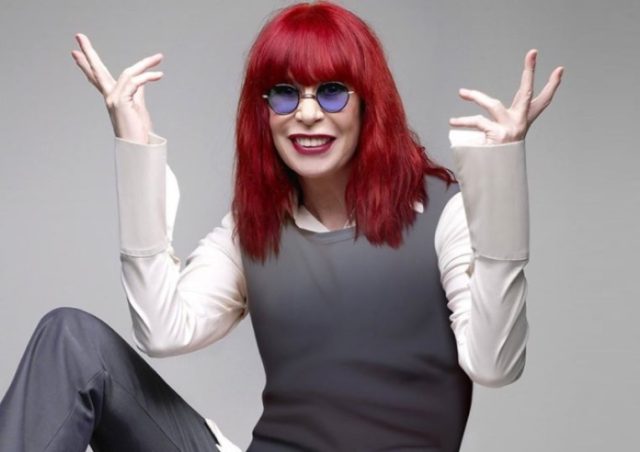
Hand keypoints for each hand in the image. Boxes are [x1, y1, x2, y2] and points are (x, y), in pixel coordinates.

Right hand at [71, 33, 163, 143]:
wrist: (138, 149)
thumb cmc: (139, 132)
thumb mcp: (139, 106)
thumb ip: (137, 91)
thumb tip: (141, 80)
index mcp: (112, 98)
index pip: (96, 78)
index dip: (86, 65)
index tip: (75, 52)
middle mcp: (109, 97)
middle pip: (96, 71)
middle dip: (88, 52)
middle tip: (78, 36)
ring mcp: (114, 99)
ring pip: (127, 73)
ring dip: (144, 63)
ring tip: (159, 57)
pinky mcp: (122, 102)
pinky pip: (135, 82)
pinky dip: (148, 77)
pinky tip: (159, 75)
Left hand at [449, 49, 563, 144]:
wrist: (494, 178)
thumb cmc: (496, 154)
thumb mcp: (497, 137)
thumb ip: (490, 123)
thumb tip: (467, 118)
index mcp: (523, 121)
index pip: (542, 102)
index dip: (552, 86)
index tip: (560, 69)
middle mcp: (519, 124)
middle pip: (526, 93)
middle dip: (530, 71)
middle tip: (533, 52)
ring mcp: (509, 129)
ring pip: (492, 105)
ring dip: (476, 97)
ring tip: (461, 92)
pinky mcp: (498, 135)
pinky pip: (478, 122)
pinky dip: (464, 122)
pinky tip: (453, 122)